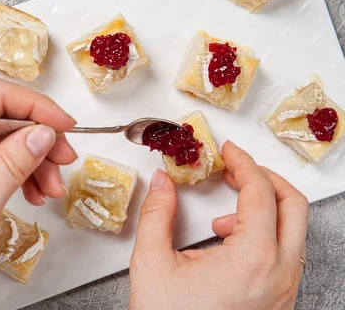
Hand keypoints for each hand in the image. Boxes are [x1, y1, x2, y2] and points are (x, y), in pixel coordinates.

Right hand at [129, 141, 308, 309]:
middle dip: (265, 179)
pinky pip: (285, 254)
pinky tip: (229, 243)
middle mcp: (279, 274)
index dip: (243, 163)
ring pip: (293, 231)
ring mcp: (283, 290)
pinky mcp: (278, 301)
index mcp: (253, 259)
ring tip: (222, 217)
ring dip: (263, 209)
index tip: (228, 151)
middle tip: (237, 170)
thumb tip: (162, 182)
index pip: (261, 192)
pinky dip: (263, 235)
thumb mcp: (152, 262)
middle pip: (294, 205)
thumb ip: (157, 213)